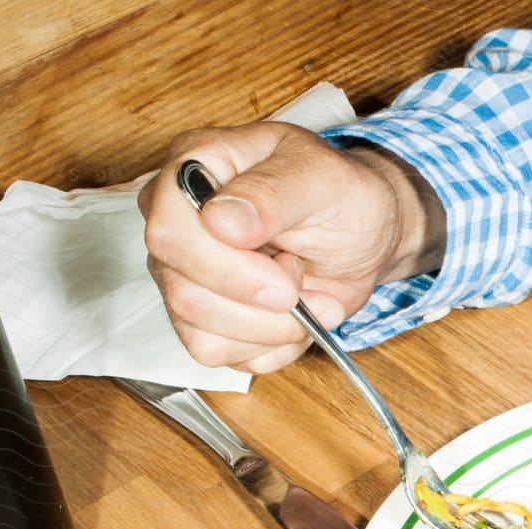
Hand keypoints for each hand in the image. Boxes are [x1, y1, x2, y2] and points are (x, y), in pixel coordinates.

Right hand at [138, 123, 444, 373]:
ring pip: (202, 333)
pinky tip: (296, 317)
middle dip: (261, 304)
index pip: (170, 233)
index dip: (228, 267)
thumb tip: (219, 220)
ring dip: (274, 328)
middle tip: (304, 281)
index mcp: (193, 170)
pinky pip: (225, 355)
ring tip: (309, 296)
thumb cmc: (341, 196)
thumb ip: (270, 194)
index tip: (287, 270)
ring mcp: (184, 274)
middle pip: (183, 293)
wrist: (362, 236)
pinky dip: (274, 346)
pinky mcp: (205, 318)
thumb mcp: (323, 180)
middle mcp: (177, 224)